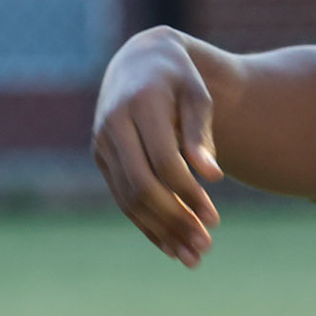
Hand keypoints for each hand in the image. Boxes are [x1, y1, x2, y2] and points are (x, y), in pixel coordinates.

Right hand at [92, 26, 224, 266]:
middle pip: (141, 185)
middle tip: (204, 245)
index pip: (163, 160)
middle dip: (174, 219)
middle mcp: (113, 124)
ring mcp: (102, 142)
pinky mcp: (101, 156)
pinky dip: (145, 224)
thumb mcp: (197, 95)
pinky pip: (121, 198)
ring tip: (192, 255)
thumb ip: (201, 133)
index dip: (189, 192)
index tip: (215, 217)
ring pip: (128, 198)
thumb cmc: (179, 79)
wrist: (140, 61)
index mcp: (140, 103)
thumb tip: (213, 176)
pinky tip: (169, 244)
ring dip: (160, 230)